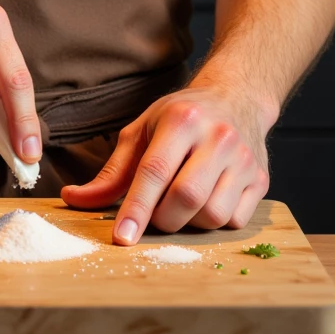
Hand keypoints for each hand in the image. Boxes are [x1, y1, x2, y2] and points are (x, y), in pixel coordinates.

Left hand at [60, 82, 270, 242]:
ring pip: (212, 215)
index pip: (155, 171)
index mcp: (182, 120)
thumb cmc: (181, 116)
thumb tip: (73, 198)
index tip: (122, 237)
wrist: (237, 97)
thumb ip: (112, 170)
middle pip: (185, 198)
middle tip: (154, 213)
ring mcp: (243, 159)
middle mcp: (217, 137)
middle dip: (162, 219)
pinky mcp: (261, 179)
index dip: (136, 208)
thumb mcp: (143, 130)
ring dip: (189, 222)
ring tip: (180, 203)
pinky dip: (215, 223)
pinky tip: (207, 201)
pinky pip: (235, 221)